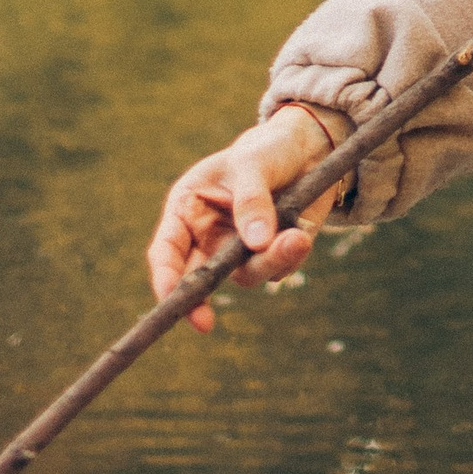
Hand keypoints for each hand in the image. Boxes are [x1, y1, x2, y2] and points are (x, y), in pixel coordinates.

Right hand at [148, 108, 345, 331]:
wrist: (307, 150)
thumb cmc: (266, 150)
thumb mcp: (254, 164)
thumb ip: (251, 200)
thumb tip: (256, 244)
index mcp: (187, 209)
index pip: (166, 251)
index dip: (165, 277)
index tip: (171, 298)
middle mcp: (208, 236)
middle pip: (199, 276)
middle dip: (198, 303)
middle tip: (204, 323)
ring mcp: (239, 250)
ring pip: (244, 275)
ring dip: (268, 262)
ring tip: (296, 239)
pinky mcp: (271, 256)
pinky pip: (276, 270)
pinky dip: (290, 256)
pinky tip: (300, 234)